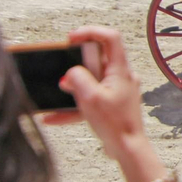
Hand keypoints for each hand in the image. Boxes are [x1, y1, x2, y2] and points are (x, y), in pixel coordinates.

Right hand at [46, 27, 171, 181]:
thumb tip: (70, 73)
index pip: (110, 37)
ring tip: (59, 92)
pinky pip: (91, 98)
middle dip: (77, 63)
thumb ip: (77, 78)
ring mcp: (118, 90)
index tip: (71, 39)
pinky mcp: (112, 104)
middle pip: (98, 58)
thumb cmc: (114, 123)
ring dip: (74, 85)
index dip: (90, 32)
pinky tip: (53, 117)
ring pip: (92, 80)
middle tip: (63, 69)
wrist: (128, 149)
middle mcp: (122, 76)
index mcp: (121, 69)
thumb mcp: (90, 97)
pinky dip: (75, 105)